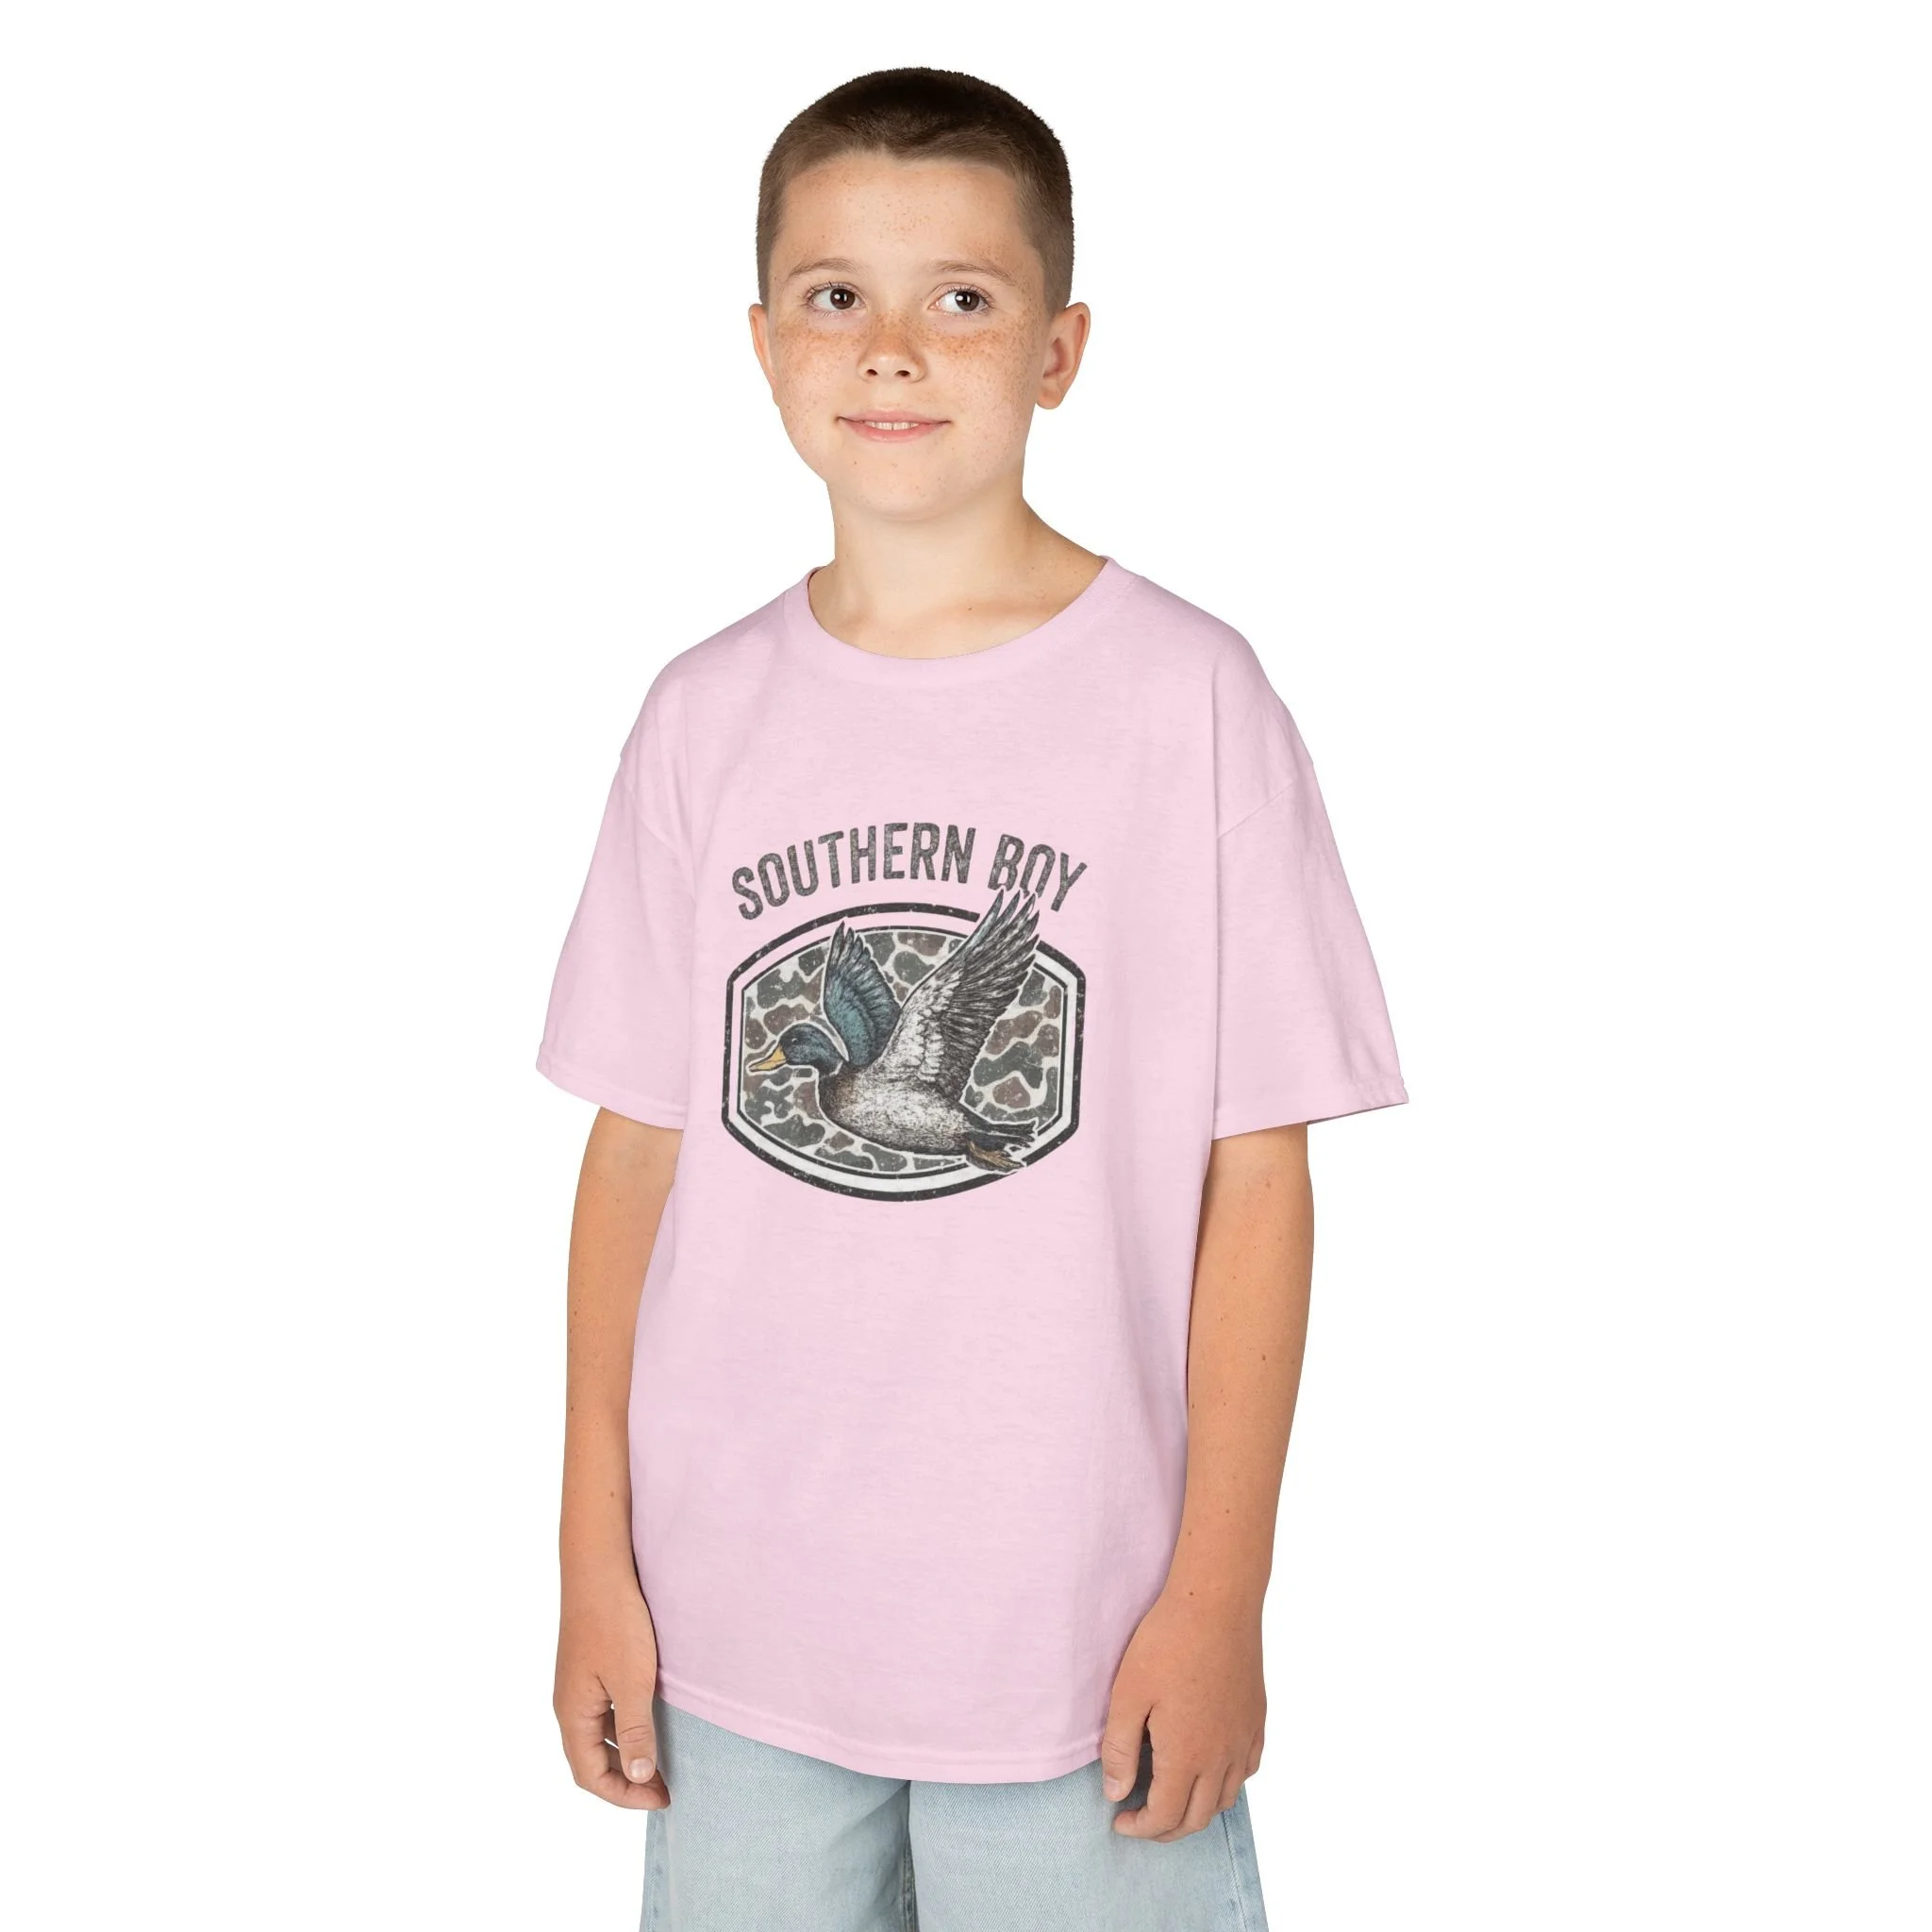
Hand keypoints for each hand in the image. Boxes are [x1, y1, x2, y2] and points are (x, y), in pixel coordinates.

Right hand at [554, 1567, 669, 1808]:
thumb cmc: (614, 1622)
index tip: (661, 1799)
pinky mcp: (589, 1667)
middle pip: (590, 1761)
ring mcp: (577, 1686)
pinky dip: (622, 1729)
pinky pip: (602, 1712)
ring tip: (660, 1761)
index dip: (624, 1795)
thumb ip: (634, 1731)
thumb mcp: (631, 1681)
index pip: (590, 1776)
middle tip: (664, 1788)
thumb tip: (638, 1776)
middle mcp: (569, 1705)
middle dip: (625, 1781)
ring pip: (597, 1737)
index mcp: (573, 1715)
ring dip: (624, 1755)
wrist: (599, 1568)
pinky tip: (648, 1722)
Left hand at [1099, 1587, 1265, 1840]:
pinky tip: (1210, 1770)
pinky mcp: (1256, 1719)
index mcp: (1187, 1756)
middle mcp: (1222, 1757)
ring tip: (1171, 1797)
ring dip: (1197, 1810)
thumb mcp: (1128, 1695)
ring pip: (1226, 1799)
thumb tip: (1117, 1793)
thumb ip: (1120, 1750)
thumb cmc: (1166, 1643)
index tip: (1119, 1820)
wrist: (1216, 1603)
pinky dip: (1227, 1784)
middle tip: (1141, 1819)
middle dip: (1166, 1829)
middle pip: (1197, 1818)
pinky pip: (1247, 1770)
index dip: (1140, 1828)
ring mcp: (1244, 1738)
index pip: (1165, 1817)